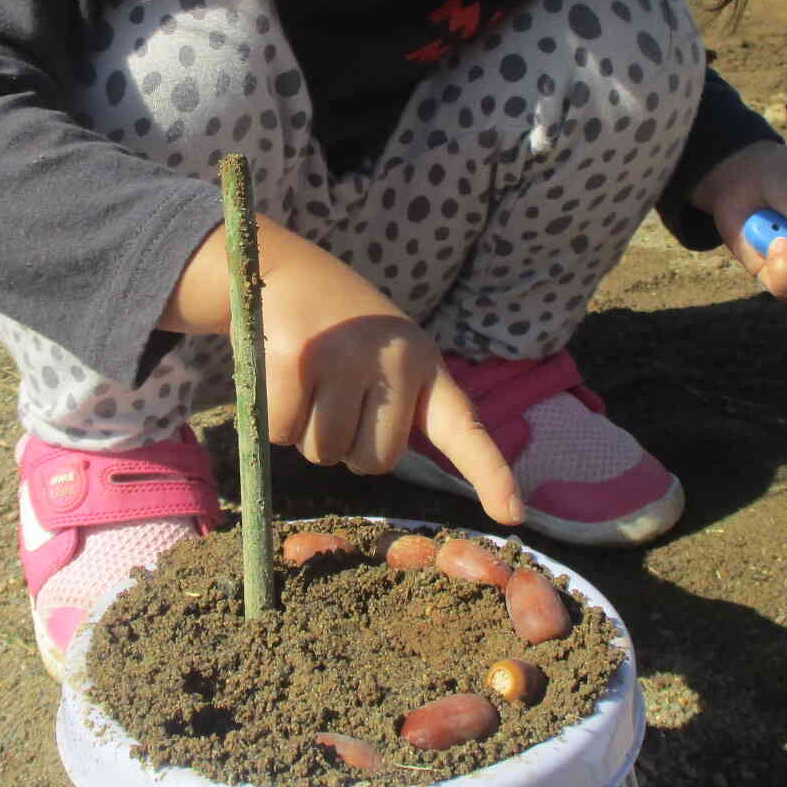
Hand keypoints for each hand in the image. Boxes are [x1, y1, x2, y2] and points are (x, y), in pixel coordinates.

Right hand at [168, 220, 523, 524]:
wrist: (287, 270)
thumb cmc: (342, 331)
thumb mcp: (388, 356)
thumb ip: (397, 406)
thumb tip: (374, 461)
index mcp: (426, 365)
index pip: (464, 429)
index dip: (490, 475)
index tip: (512, 516)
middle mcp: (395, 360)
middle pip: (373, 463)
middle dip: (347, 446)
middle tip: (335, 398)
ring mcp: (346, 357)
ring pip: (324, 452)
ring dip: (307, 433)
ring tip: (310, 382)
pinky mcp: (297, 358)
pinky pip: (283, 433)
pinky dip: (274, 421)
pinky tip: (280, 378)